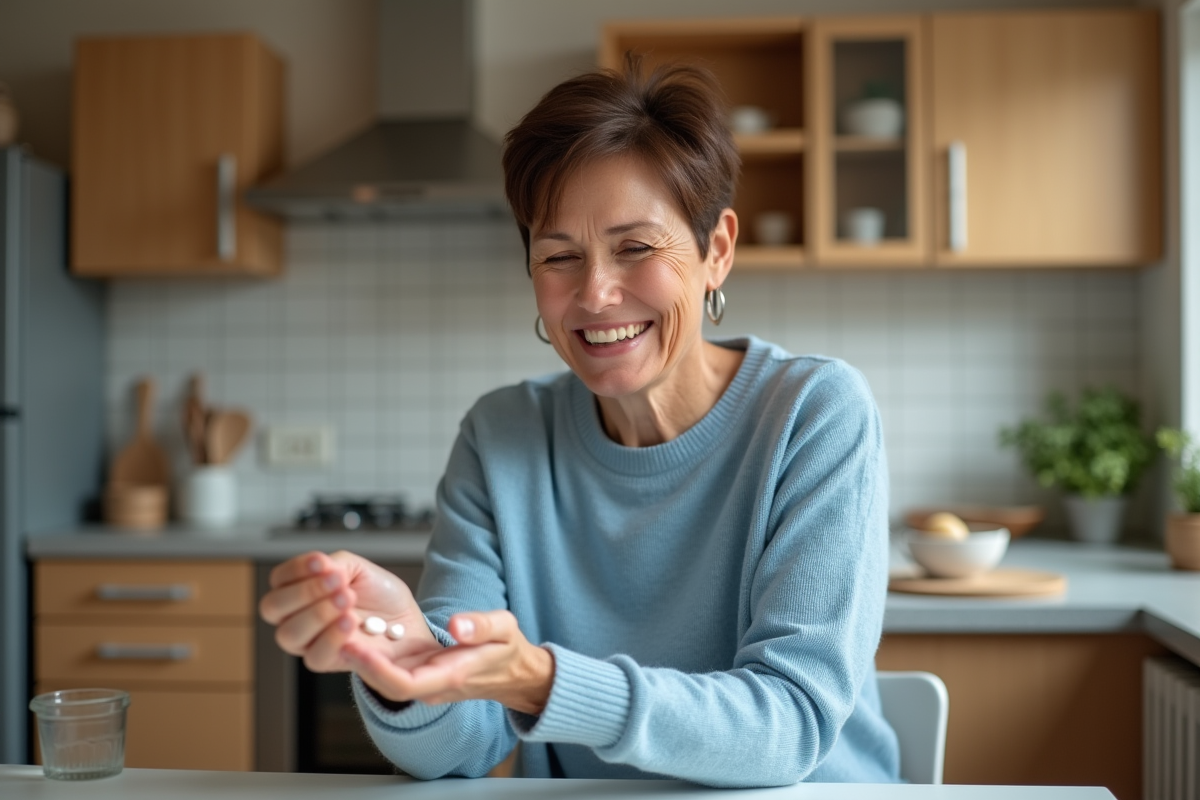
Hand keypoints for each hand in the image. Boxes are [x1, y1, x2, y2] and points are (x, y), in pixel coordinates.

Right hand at [258, 550, 441, 673]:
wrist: (409, 620)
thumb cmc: (380, 595)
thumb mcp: (360, 569)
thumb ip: (336, 565)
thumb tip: (321, 567)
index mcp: (300, 590)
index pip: (279, 580)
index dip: (295, 569)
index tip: (321, 562)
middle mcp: (297, 617)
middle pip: (272, 608)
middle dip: (305, 591)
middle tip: (338, 582)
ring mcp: (309, 641)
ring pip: (289, 634)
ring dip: (318, 614)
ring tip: (348, 600)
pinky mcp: (328, 662)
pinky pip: (315, 657)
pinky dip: (332, 637)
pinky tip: (351, 622)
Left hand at [341, 610, 554, 715]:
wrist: (513, 673)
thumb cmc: (508, 651)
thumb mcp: (505, 629)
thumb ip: (482, 626)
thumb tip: (457, 626)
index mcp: (452, 676)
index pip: (406, 684)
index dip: (378, 670)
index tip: (358, 647)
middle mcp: (433, 686)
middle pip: (386, 684)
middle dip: (360, 663)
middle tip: (337, 635)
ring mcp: (425, 683)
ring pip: (384, 679)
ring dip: (361, 660)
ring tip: (339, 630)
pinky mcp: (420, 676)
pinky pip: (389, 672)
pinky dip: (370, 657)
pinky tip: (355, 635)